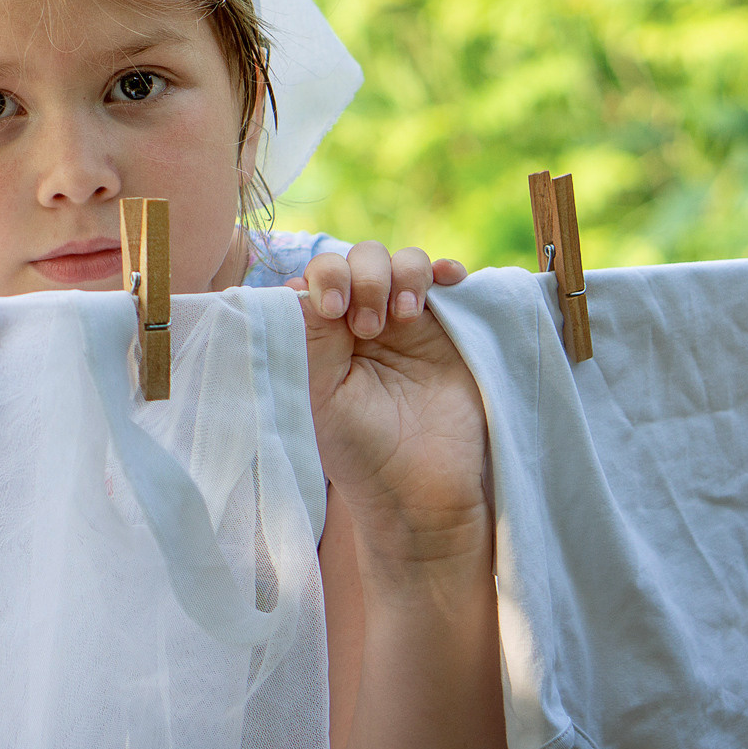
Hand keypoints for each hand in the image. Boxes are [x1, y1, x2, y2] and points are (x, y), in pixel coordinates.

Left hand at [289, 242, 484, 573]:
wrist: (422, 489)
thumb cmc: (359, 450)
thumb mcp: (319, 394)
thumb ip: (309, 337)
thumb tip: (300, 284)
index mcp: (319, 335)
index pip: (316, 277)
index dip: (325, 278)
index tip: (334, 310)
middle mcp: (358, 320)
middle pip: (357, 259)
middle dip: (363, 277)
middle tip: (368, 327)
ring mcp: (404, 322)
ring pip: (400, 261)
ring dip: (402, 273)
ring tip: (404, 316)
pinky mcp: (445, 329)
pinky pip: (445, 279)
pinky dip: (444, 271)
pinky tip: (447, 282)